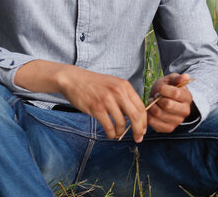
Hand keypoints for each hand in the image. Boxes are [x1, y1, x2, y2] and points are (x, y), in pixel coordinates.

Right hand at [14, 60, 146, 141]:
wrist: (73, 79)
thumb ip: (125, 96)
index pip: (141, 107)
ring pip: (122, 123)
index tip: (143, 129)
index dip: (144, 121)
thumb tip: (136, 115)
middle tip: (138, 138)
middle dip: (139, 130)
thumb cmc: (95, 84)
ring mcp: (107, 100)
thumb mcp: (114, 84)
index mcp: (125, 86)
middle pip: (136, 116)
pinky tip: (110, 134)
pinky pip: (109, 126)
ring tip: (118, 133)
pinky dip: (111, 133)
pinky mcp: (96, 108)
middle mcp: (118, 92)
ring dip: (121, 132)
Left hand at [146, 73, 194, 132]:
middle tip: (155, 96)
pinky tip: (150, 110)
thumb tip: (186, 76)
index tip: (160, 89)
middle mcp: (185, 111)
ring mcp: (177, 121)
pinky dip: (149, 115)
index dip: (164, 90)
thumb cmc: (166, 89)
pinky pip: (154, 123)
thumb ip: (177, 78)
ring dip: (151, 106)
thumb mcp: (170, 80)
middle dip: (157, 99)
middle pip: (167, 105)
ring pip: (159, 114)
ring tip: (152, 102)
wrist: (162, 100)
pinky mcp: (168, 128)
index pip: (176, 93)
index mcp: (187, 97)